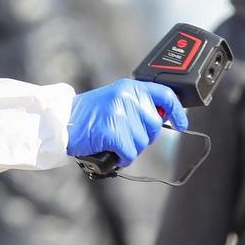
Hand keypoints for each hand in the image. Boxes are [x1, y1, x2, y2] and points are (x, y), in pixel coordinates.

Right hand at [67, 79, 188, 165]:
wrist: (62, 121)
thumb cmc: (88, 115)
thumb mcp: (116, 100)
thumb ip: (138, 106)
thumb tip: (162, 118)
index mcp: (130, 87)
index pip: (165, 95)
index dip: (177, 111)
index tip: (182, 123)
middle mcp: (127, 97)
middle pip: (155, 126)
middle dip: (144, 136)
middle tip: (125, 135)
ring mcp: (120, 113)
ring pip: (142, 142)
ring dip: (131, 148)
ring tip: (113, 141)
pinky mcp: (113, 132)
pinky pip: (130, 153)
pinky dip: (123, 158)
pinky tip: (111, 151)